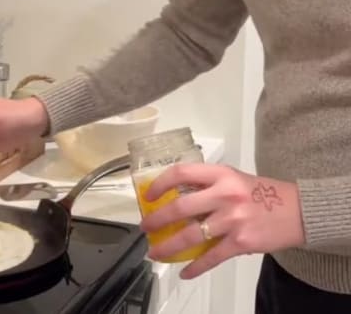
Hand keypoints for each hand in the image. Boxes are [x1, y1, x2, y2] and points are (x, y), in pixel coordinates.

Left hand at [141, 164, 304, 278]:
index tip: (148, 196)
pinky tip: (185, 272)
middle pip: (180, 208)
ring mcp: (233, 219)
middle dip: (157, 220)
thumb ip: (207, 185)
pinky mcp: (242, 241)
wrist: (300, 211)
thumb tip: (174, 198)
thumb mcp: (233, 179)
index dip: (160, 184)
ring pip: (190, 235)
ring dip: (169, 246)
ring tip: (156, 252)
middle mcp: (225, 194)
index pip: (181, 173)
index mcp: (221, 174)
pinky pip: (211, 256)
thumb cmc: (263, 194)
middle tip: (145, 227)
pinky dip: (195, 267)